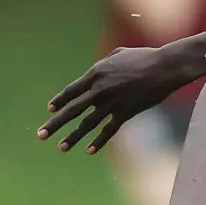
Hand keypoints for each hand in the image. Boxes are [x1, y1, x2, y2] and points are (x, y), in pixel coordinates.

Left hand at [38, 42, 199, 152]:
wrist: (164, 67)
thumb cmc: (144, 57)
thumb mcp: (118, 54)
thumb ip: (104, 63)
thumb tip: (98, 70)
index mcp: (96, 73)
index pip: (72, 91)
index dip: (60, 101)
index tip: (50, 109)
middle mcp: (99, 89)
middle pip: (72, 110)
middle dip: (55, 124)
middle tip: (41, 135)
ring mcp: (112, 103)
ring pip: (87, 124)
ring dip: (73, 137)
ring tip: (60, 147)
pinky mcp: (126, 113)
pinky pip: (109, 130)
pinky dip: (99, 141)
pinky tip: (89, 150)